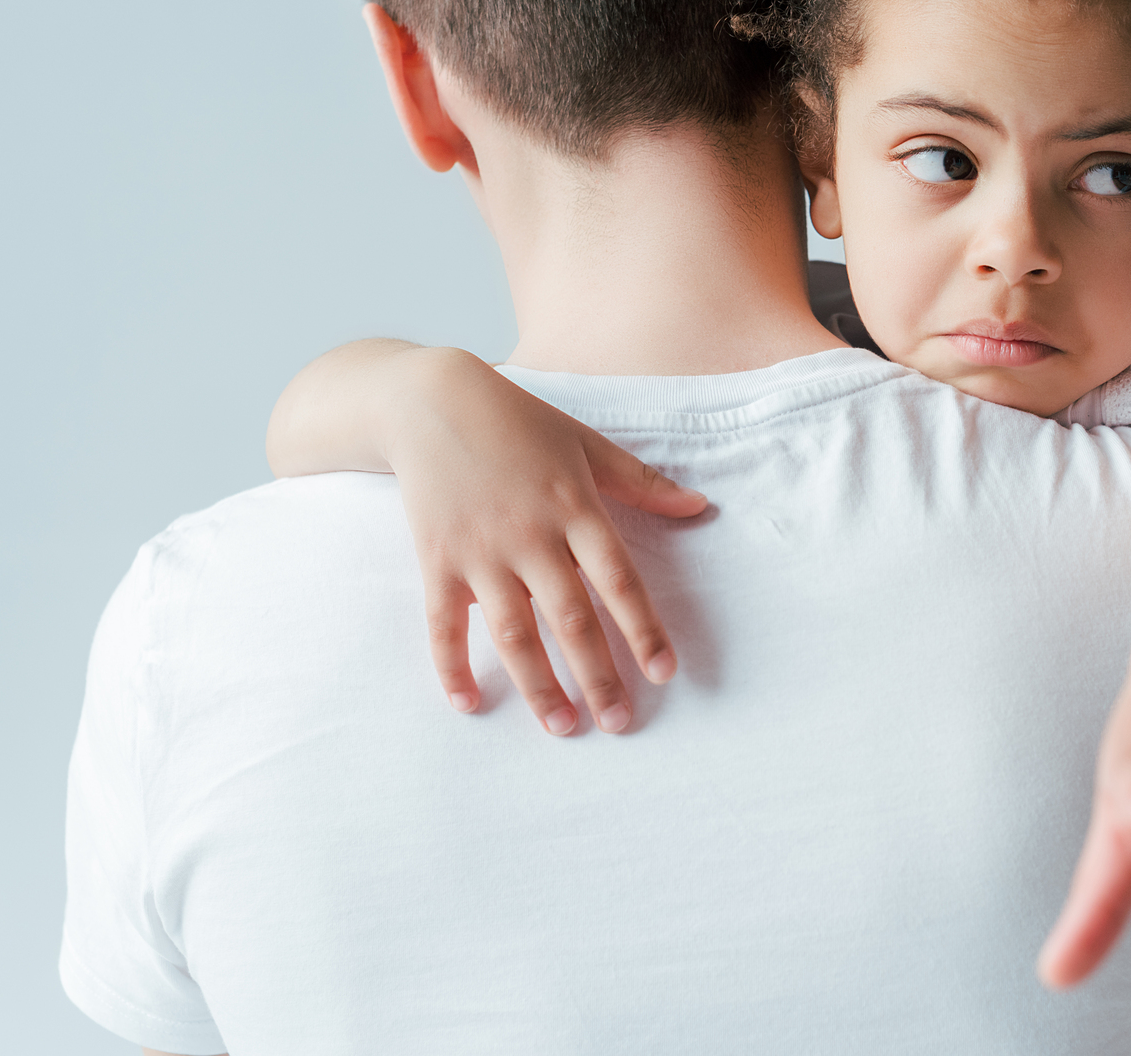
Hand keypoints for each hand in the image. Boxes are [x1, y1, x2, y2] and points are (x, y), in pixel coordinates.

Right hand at [389, 350, 707, 732]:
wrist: (429, 402)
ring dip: (539, 685)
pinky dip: (452, 667)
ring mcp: (480, 552)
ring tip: (562, 727)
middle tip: (619, 723)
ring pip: (514, 634)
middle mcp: (530, 536)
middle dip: (598, 676)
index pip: (618, 580)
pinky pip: (444, 625)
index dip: (643, 628)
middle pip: (571, 619)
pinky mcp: (437, 561)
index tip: (664, 673)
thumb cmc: (518, 422)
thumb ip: (642, 483)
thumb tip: (701, 507)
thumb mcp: (587, 445)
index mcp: (574, 507)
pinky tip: (470, 705)